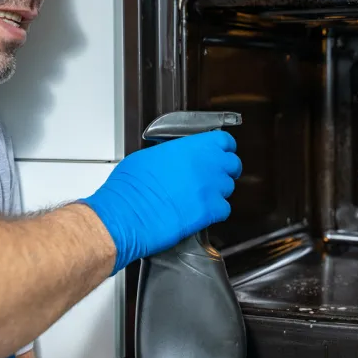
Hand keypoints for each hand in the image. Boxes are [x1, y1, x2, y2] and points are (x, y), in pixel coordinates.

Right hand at [81, 130, 241, 273]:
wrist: (125, 215)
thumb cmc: (129, 188)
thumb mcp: (148, 157)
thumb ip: (173, 154)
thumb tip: (176, 158)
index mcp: (191, 147)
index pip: (224, 141)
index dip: (223, 148)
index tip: (221, 152)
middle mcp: (206, 165)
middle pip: (232, 164)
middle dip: (226, 170)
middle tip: (214, 176)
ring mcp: (210, 188)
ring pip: (228, 188)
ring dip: (218, 191)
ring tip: (199, 197)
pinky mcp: (210, 212)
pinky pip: (224, 209)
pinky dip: (216, 212)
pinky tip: (200, 212)